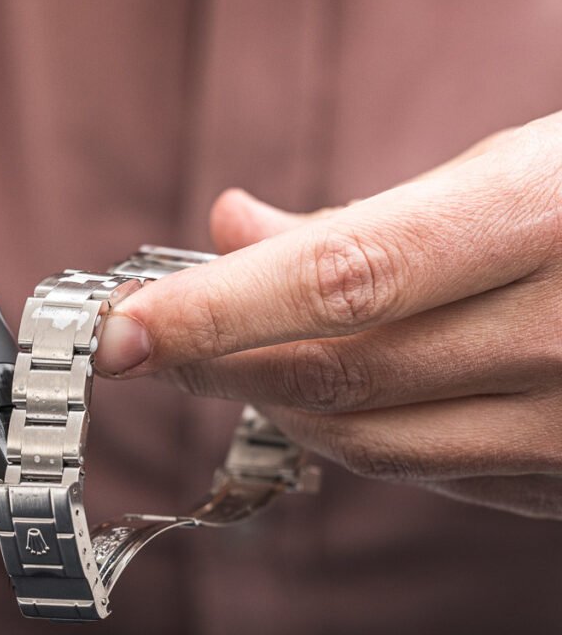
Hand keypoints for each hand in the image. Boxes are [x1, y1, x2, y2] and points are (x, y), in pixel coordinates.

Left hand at [97, 118, 561, 519]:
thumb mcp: (521, 161)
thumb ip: (376, 209)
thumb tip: (235, 227)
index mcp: (552, 216)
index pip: (347, 278)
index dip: (217, 309)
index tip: (115, 328)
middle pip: (343, 374)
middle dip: (219, 361)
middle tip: (145, 337)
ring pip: (376, 442)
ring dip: (276, 402)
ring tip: (222, 358)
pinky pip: (436, 473)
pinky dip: (358, 434)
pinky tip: (328, 394)